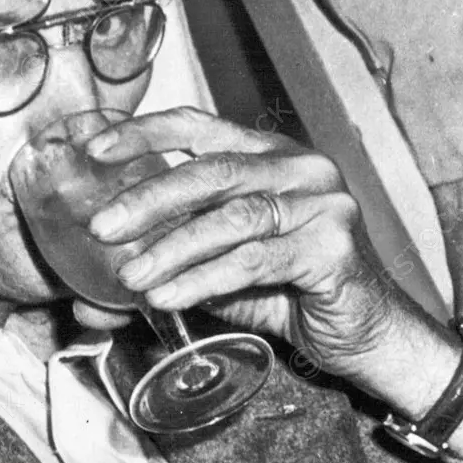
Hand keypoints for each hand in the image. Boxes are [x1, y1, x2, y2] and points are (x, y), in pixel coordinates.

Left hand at [77, 107, 424, 385]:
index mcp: (269, 156)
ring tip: (130, 274)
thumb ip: (175, 260)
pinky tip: (167, 296)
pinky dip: (203, 279)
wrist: (365, 335)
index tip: (97, 148)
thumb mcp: (221, 269)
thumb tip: (97, 283)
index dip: (147, 132)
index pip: (202, 126)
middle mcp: (299, 168)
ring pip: (232, 218)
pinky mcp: (333, 246)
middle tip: (102, 227)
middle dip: (149, 198)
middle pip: (212, 171)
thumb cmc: (290, 293)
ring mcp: (322, 203)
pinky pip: (254, 260)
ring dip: (172, 248)